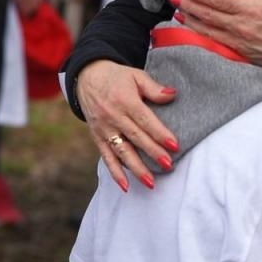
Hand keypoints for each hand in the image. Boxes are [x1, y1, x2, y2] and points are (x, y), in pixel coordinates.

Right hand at [75, 60, 178, 191]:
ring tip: (150, 182)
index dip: (160, 133)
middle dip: (152, 153)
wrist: (86, 76)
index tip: (175, 145)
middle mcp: (113, 116)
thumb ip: (154, 88)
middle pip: (135, 137)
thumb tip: (172, 95)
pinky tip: (125, 186)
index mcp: (124, 100)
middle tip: (169, 165)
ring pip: (121, 151)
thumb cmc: (116, 77)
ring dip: (136, 168)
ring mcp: (103, 128)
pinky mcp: (97, 136)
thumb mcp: (136, 75)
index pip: (144, 120)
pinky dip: (115, 172)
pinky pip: (106, 156)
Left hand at [178, 0, 261, 74]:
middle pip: (208, 14)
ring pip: (207, 30)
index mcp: (252, 10)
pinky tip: (192, 29)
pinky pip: (215, 42)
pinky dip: (200, 35)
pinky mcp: (239, 52)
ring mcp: (238, 41)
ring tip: (177, 11)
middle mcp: (241, 26)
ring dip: (190, 20)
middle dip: (189, 4)